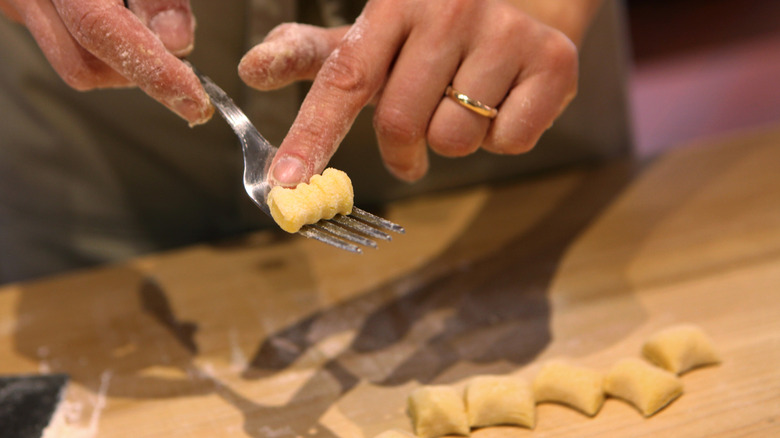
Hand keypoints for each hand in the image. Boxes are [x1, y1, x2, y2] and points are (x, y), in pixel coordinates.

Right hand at [0, 0, 211, 123]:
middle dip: (141, 71)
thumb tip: (179, 43)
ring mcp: (15, 2)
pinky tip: (124, 14)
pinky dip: (108, 44)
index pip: (99, 28)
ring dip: (124, 61)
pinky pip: (68, 43)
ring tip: (150, 25)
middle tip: (185, 71)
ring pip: (77, 65)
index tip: (195, 101)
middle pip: (85, 64)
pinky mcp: (21, 8)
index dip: (152, 70)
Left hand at [239, 0, 578, 185]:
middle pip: (401, 123)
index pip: (343, 79)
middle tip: (412, 143)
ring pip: (455, 139)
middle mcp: (449, 9)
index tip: (288, 184)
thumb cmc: (432, 34)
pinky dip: (499, 139)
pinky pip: (509, 143)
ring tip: (463, 104)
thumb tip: (252, 70)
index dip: (312, 136)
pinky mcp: (554, 62)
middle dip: (401, 150)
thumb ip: (313, 55)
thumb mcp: (372, 37)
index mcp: (393, 4)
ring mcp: (506, 33)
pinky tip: (501, 104)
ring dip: (450, 140)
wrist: (528, 2)